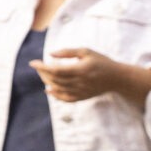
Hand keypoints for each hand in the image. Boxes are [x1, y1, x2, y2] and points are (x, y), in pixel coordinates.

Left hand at [33, 48, 150, 104]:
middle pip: (55, 80)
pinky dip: (56, 95)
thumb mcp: (86, 52)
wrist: (117, 78)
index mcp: (81, 70)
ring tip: (42, 74)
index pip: (56, 70)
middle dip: (43, 73)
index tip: (32, 63)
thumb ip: (68, 52)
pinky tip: (49, 90)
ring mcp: (81, 91)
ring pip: (59, 89)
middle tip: (38, 66)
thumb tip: (50, 54)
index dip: (42, 67)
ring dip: (47, 82)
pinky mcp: (83, 97)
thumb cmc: (101, 61)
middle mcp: (80, 82)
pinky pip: (66, 99)